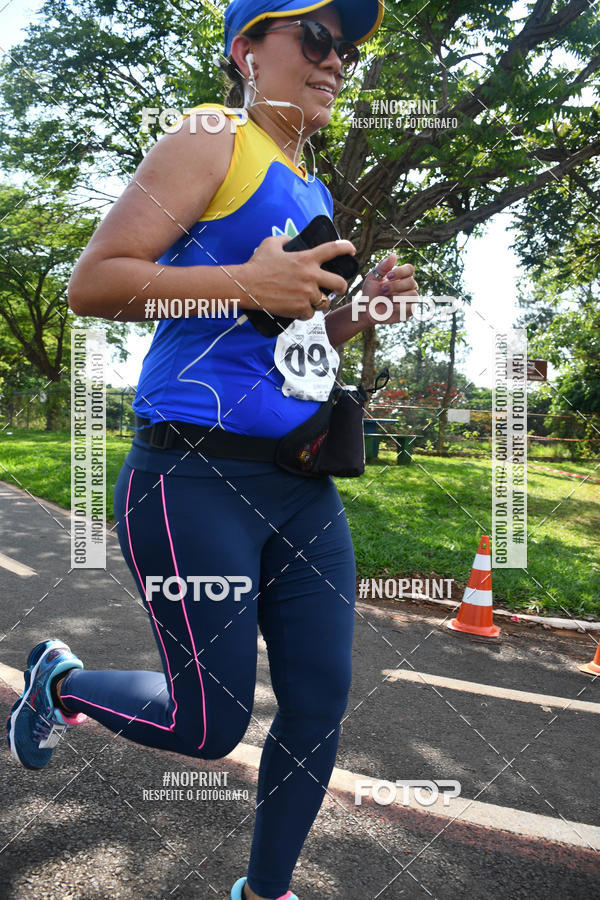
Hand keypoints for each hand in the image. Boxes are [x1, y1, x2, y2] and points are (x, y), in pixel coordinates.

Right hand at [241, 235, 355, 319]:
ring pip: (325, 302)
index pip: (334, 249)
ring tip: (312, 300)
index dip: (346, 248)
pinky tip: (299, 309)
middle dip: (341, 286)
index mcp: (306, 258)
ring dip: (320, 302)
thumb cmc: (257, 265)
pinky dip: (305, 312)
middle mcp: (311, 276)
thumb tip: (290, 239)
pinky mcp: (299, 308)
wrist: (247, 286)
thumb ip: (285, 239)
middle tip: (337, 288)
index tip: (351, 251)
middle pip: (340, 283)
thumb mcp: (271, 243)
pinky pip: (310, 314)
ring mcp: (306, 294)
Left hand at [359, 253, 418, 325]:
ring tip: (386, 299)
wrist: (366, 309)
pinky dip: (400, 306)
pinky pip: (411, 307)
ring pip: (413, 294)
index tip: (389, 276)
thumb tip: (394, 255)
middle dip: (396, 286)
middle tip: (383, 290)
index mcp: (401, 276)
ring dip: (398, 296)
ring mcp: (409, 299)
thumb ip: (383, 266)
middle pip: (411, 282)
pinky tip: (391, 306)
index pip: (410, 269)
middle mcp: (408, 287)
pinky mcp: (408, 311)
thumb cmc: (371, 292)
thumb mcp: (373, 277)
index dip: (401, 271)